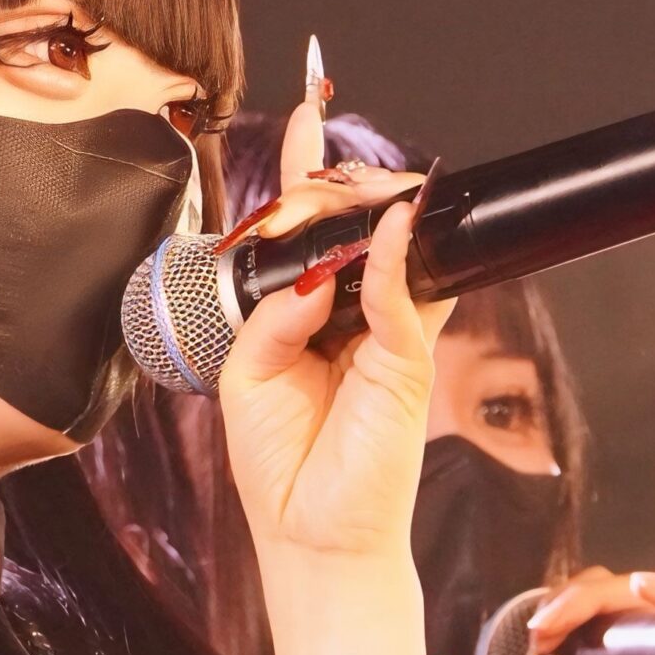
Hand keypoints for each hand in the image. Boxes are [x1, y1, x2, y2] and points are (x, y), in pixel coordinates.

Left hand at [218, 103, 453, 566]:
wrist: (313, 539)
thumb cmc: (280, 468)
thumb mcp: (248, 379)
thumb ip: (273, 317)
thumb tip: (314, 270)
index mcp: (303, 320)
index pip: (308, 236)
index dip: (305, 177)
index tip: (305, 116)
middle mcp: (346, 320)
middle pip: (348, 233)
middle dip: (330, 186)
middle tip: (315, 147)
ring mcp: (382, 338)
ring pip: (383, 254)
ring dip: (364, 211)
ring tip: (349, 180)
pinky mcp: (406, 364)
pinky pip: (403, 297)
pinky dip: (395, 260)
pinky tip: (389, 226)